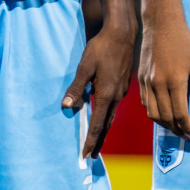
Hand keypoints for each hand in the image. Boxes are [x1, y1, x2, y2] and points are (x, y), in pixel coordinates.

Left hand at [64, 21, 135, 157]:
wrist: (122, 34)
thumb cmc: (101, 49)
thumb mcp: (84, 67)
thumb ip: (76, 87)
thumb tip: (67, 106)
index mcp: (107, 94)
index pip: (98, 123)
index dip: (91, 139)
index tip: (86, 153)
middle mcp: (116, 96)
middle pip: (106, 124)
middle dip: (98, 140)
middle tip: (92, 155)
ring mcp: (121, 91)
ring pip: (111, 115)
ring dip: (103, 129)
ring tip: (96, 141)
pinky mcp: (122, 85)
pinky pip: (113, 105)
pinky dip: (107, 116)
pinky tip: (102, 116)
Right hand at [139, 10, 189, 138]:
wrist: (160, 25)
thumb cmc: (184, 43)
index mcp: (174, 81)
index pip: (179, 114)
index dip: (188, 128)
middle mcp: (157, 84)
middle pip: (165, 117)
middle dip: (177, 130)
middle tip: (187, 135)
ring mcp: (146, 81)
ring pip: (152, 112)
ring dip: (164, 124)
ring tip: (176, 127)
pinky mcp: (140, 78)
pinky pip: (145, 102)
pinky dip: (154, 112)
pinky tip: (164, 112)